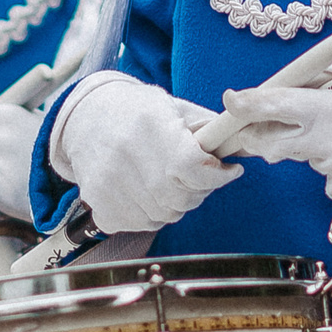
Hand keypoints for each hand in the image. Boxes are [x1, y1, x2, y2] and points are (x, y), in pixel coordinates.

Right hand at [50, 72, 237, 234]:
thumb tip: (245, 144)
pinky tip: (147, 191)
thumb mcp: (175, 107)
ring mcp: (109, 183)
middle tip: (197, 176)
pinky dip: (152, 214)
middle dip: (198, 190)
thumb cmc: (137, 111)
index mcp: (150, 125)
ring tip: (168, 180)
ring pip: (164, 216)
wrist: (86, 117)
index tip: (227, 170)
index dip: (217, 174)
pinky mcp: (100, 205)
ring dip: (176, 204)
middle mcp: (125, 155)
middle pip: (181, 197)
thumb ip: (209, 129)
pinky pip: (142, 224)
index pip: (192, 166)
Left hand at [219, 76, 331, 212]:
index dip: (247, 104)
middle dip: (261, 137)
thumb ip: (324, 80)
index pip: (275, 104)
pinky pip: (324, 176)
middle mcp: (327, 138)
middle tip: (257, 132)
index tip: (231, 101)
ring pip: (301, 157)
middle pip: (272, 140)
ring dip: (311, 149)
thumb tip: (289, 81)